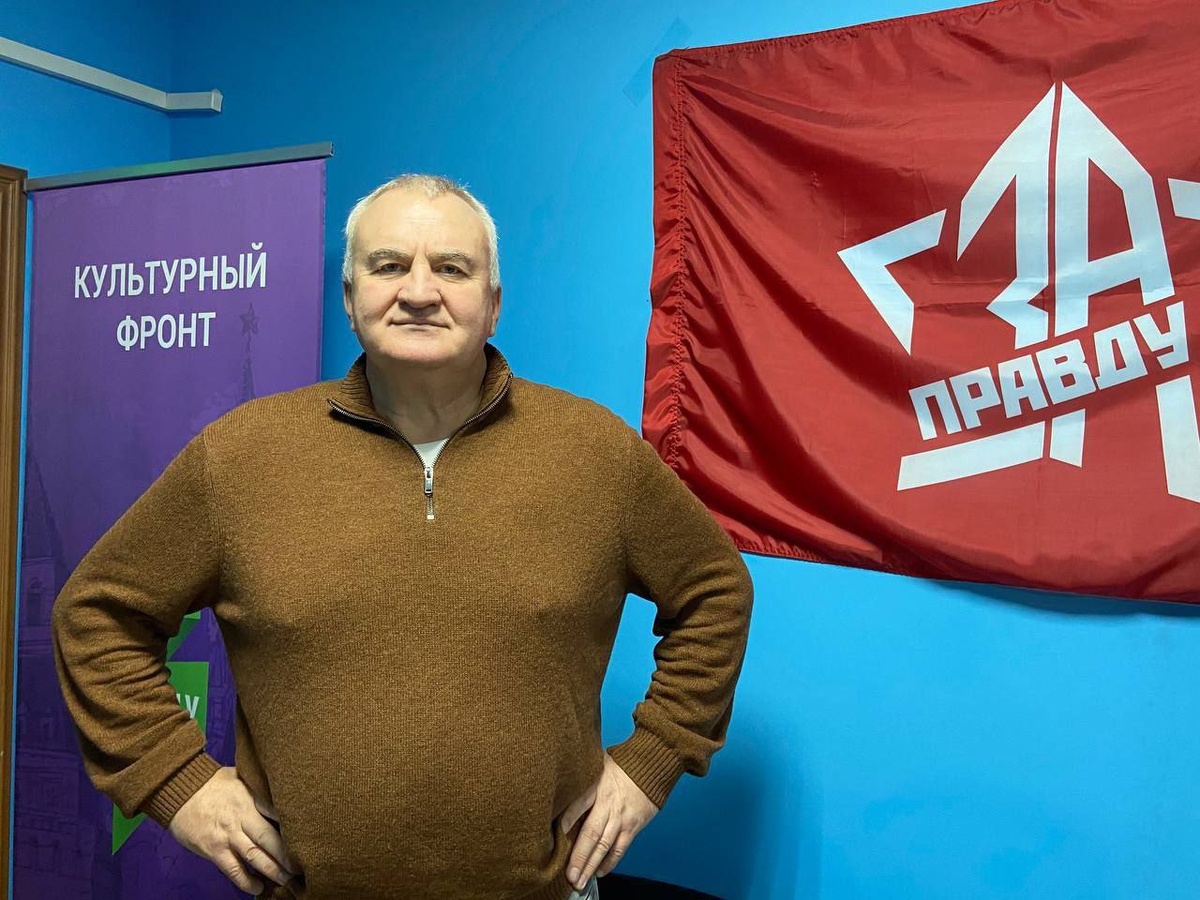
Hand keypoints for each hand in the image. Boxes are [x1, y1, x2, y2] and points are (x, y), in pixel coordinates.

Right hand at [167, 766, 295, 894]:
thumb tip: (281, 790)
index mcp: (251, 797)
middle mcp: (242, 817)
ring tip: (286, 879)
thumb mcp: (240, 777)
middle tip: (302, 866)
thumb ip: (259, 787)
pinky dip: (246, 881)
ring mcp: (228, 835)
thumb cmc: (213, 783)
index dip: (295, 825)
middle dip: (288, 855)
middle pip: (270, 838)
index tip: (309, 836)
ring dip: (272, 870)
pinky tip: (258, 887)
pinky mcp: (214, 849)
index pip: (278, 812)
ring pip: (254, 856)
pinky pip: (233, 869)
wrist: (180, 790)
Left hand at [561, 753, 657, 890]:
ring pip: (605, 845)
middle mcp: (609, 805)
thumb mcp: (597, 762)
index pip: (577, 806)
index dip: (565, 823)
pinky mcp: (633, 826)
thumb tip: (558, 779)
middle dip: (578, 857)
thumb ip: (581, 775)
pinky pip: (620, 848)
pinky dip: (610, 862)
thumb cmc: (621, 764)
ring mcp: (622, 818)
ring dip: (591, 865)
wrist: (652, 765)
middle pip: (591, 834)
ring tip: (579, 880)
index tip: (552, 840)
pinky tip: (599, 872)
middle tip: (568, 875)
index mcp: (597, 787)